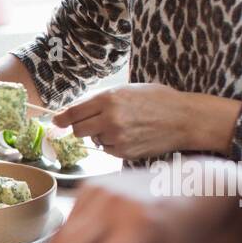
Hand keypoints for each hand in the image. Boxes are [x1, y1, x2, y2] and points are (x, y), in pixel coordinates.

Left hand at [53, 83, 239, 159]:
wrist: (184, 118)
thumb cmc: (157, 100)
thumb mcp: (128, 90)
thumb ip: (102, 100)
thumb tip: (75, 111)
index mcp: (109, 99)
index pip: (74, 113)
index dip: (62, 119)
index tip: (57, 121)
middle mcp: (109, 118)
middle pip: (78, 130)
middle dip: (82, 128)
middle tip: (93, 124)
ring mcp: (116, 137)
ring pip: (94, 141)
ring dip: (101, 135)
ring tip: (123, 126)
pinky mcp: (124, 152)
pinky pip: (108, 150)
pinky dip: (114, 145)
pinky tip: (131, 136)